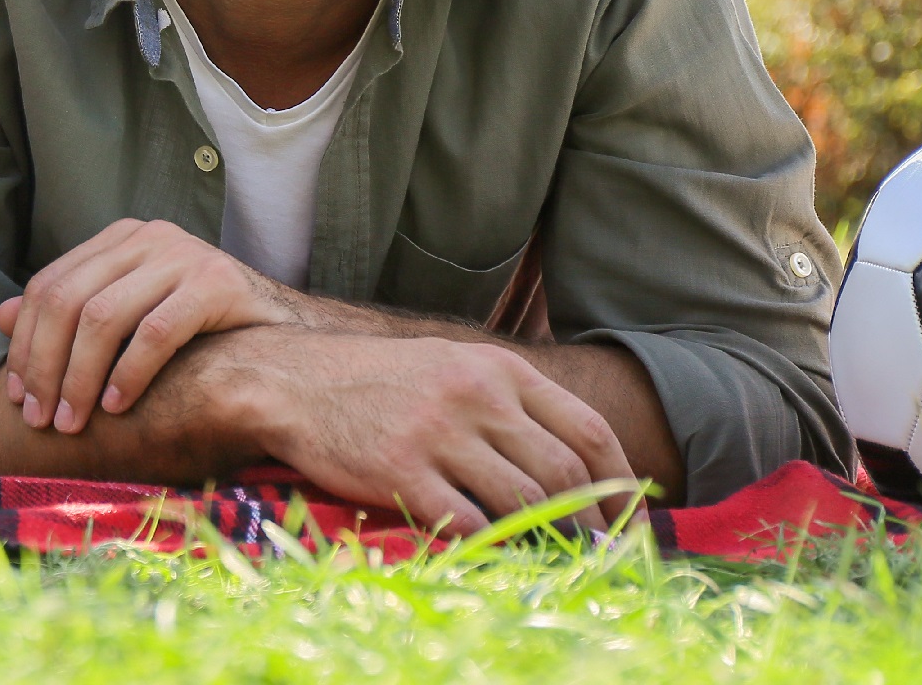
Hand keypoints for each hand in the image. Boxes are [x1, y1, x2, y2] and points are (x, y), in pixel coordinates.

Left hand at [0, 218, 293, 434]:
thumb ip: (71, 313)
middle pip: (68, 301)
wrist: (287, 341)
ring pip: (103, 317)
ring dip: (79, 377)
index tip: (17, 396)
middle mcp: (147, 236)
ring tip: (73, 421)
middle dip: (45, 365)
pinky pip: (155, 332)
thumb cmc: (201, 333)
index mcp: (120, 238)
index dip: (26, 342)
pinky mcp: (216, 281)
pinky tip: (117, 406)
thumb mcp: (129, 317)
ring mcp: (183, 254)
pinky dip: (127, 373)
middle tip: (40, 419)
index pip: (50, 286)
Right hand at [223, 327, 640, 534]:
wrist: (291, 379)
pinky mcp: (401, 469)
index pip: (587, 430)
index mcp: (496, 368)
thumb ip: (510, 402)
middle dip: (590, 523)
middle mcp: (475, 395)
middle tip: (597, 554)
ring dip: (545, 538)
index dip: (621, 484)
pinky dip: (489, 544)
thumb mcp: (452, 365)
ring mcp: (438, 432)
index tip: (630, 522)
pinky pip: (467, 522)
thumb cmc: (378, 379)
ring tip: (550, 557)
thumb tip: (576, 464)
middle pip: (564, 472)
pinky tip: (491, 550)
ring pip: (524, 500)